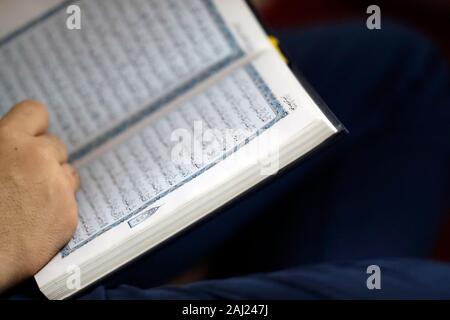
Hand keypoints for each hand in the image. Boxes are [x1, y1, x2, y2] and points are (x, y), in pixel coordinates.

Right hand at [0, 100, 79, 291]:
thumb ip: (1, 145)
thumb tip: (11, 139)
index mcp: (8, 141)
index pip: (36, 112)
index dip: (32, 125)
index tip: (28, 137)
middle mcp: (39, 158)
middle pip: (56, 145)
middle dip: (44, 158)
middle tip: (24, 178)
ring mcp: (58, 187)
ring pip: (68, 173)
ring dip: (56, 181)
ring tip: (31, 201)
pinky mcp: (69, 215)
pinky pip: (70, 202)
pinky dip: (58, 209)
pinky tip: (37, 222)